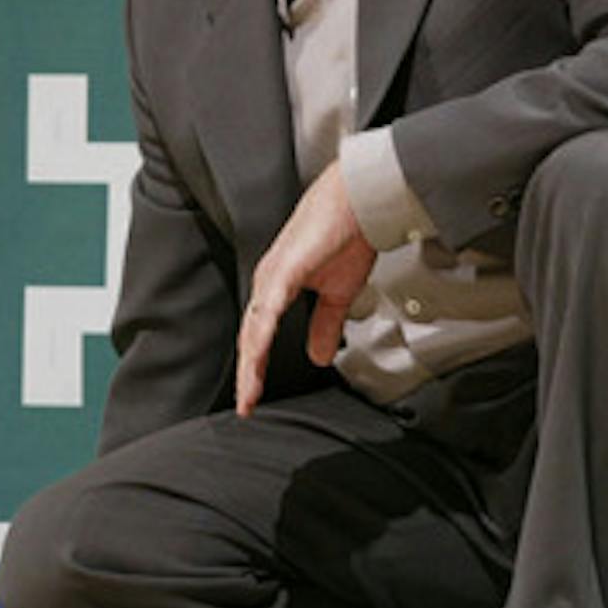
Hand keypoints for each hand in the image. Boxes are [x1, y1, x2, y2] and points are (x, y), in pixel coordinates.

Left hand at [236, 162, 375, 416]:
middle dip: (248, 374)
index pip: (260, 336)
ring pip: (254, 329)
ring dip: (251, 364)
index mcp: (277, 288)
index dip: (256, 368)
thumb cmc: (348, 235)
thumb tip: (319, 355)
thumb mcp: (338, 293)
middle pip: (251, 337)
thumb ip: (325, 324)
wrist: (360, 201)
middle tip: (247, 406)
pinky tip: (258, 356)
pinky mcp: (283, 269)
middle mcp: (268, 282)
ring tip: (249, 393)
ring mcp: (273, 275)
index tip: (255, 398)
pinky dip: (262, 335)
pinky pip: (268, 309)